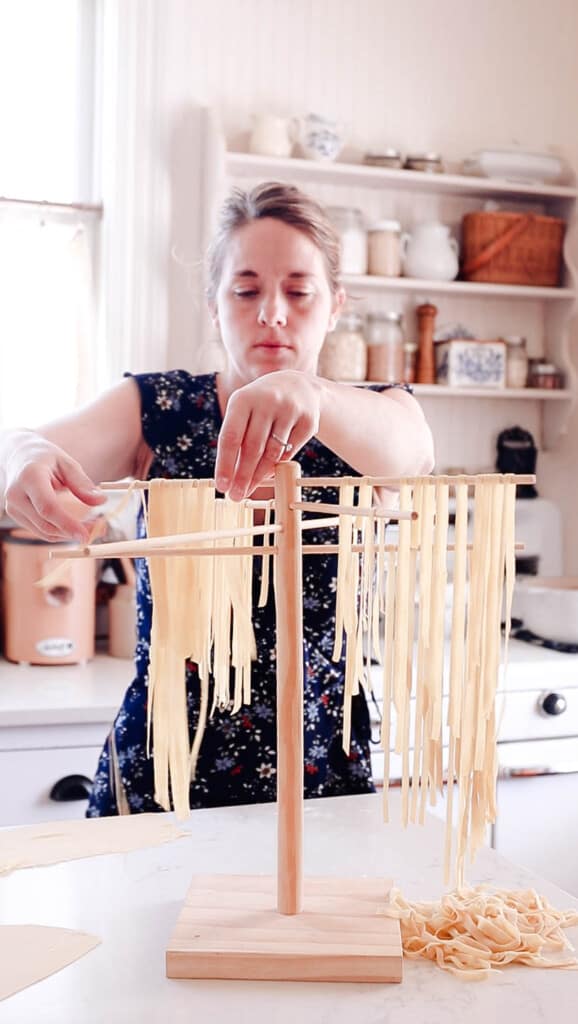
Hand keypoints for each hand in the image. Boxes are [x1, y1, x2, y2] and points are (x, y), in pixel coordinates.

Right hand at [3, 433, 105, 541]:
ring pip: (44, 532)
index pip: (47, 507)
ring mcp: (13, 508)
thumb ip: (82, 483)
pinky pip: (42, 531)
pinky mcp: (17, 517)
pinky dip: (61, 533)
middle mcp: (16, 494)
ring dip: (70, 535)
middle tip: (100, 529)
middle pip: (46, 524)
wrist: (20, 457)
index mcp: (29, 477)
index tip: (86, 535)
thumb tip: (101, 501)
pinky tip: (78, 527)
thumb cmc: (46, 459)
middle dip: (73, 532)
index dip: (67, 524)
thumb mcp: (67, 463)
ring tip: (93, 526)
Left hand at [214, 371, 322, 499]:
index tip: (221, 486)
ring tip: (249, 489)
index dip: (225, 464)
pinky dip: (277, 466)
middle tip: (235, 496)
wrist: (297, 386)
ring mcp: (290, 410)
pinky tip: (268, 474)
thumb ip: (236, 439)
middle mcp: (266, 402)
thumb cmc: (260, 406)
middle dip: (243, 476)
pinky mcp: (308, 421)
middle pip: (252, 448)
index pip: (230, 437)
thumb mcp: (243, 412)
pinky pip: (289, 453)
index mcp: (243, 399)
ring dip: (259, 476)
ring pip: (272, 453)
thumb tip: (229, 477)